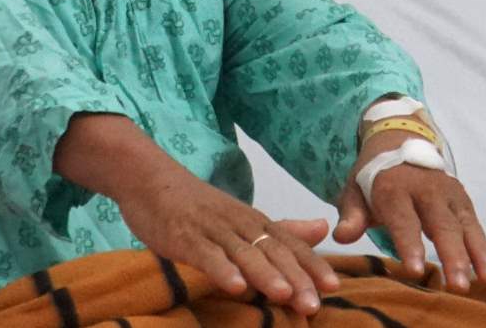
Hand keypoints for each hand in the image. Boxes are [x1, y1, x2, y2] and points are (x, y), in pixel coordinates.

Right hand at [58, 114, 337, 312]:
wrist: (151, 181)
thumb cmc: (199, 206)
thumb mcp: (243, 217)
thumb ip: (281, 228)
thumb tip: (323, 229)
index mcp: (255, 221)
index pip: (290, 243)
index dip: (312, 264)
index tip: (334, 286)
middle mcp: (239, 223)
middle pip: (272, 250)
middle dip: (295, 277)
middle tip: (314, 304)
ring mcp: (212, 229)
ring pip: (244, 252)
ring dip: (265, 275)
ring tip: (284, 295)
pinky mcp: (185, 236)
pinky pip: (206, 254)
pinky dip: (221, 269)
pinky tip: (235, 287)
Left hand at [333, 131, 485, 291]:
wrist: (397, 140)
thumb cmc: (372, 178)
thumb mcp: (353, 191)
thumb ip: (351, 215)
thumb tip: (341, 236)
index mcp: (394, 188)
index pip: (403, 220)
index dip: (409, 244)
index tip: (414, 269)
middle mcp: (426, 190)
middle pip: (441, 224)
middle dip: (451, 255)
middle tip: (457, 284)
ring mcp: (447, 193)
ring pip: (464, 225)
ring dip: (476, 253)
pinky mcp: (462, 199)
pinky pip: (475, 225)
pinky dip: (484, 248)